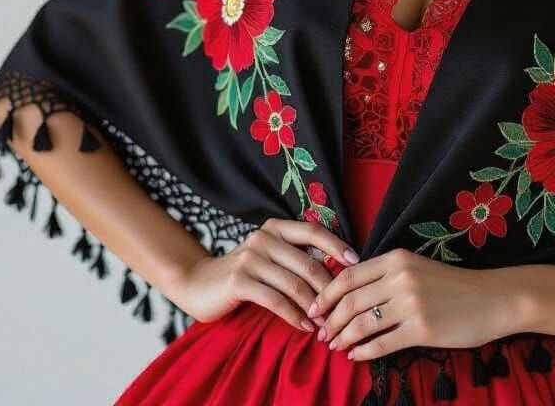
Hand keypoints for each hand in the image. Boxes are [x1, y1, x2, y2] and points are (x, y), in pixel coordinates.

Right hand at [173, 217, 359, 328]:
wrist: (199, 283)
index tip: (356, 261)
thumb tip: (335, 270)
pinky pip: (275, 300)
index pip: (313, 231)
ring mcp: (250, 258)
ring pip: (294, 283)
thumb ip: (294, 257)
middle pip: (308, 262)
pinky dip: (294, 315)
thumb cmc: (243, 273)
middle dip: (328, 288)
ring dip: (313, 307)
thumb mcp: (269, 257)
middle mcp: (264, 238)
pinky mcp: (239, 280)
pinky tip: (304, 326)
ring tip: (326, 323)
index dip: (336, 245)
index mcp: (275, 228)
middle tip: (342, 308)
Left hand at [307, 248, 516, 360]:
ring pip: (362, 324)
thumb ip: (387, 275)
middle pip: (350, 301)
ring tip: (335, 347)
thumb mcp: (417, 268)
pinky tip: (356, 356)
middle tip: (321, 334)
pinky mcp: (421, 330)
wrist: (491, 298)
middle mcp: (401, 278)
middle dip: (330, 320)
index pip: (349, 276)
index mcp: (397, 259)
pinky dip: (363, 352)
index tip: (315, 309)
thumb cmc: (453, 285)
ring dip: (343, 338)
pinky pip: (381, 344)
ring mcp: (411, 304)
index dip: (327, 294)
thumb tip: (351, 293)